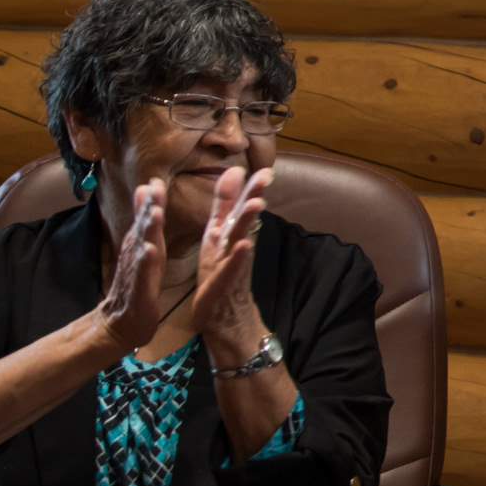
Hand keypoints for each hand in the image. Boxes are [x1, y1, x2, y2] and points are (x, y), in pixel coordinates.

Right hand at [90, 179, 168, 352]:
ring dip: (148, 229)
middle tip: (155, 184)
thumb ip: (144, 219)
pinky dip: (147, 262)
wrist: (121, 322)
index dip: (152, 197)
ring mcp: (136, 270)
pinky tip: (150, 252)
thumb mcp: (143, 246)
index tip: (157, 176)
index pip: (146, 215)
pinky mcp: (140, 288)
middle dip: (150, 205)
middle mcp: (136, 252)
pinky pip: (144, 274)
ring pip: (142, 246)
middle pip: (143, 225)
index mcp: (140, 242)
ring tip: (156, 212)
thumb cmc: (138, 282)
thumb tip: (144, 190)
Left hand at [190, 164, 272, 362]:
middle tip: (266, 176)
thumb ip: (225, 205)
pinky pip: (229, 270)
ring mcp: (231, 265)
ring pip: (240, 240)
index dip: (252, 187)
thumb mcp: (218, 235)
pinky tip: (243, 245)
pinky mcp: (221, 285)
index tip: (266, 168)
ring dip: (248, 223)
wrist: (223, 317)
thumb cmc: (220, 272)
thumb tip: (233, 171)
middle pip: (245, 219)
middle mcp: (234, 247)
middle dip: (254, 197)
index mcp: (230, 234)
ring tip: (256, 204)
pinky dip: (236, 258)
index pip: (242, 206)